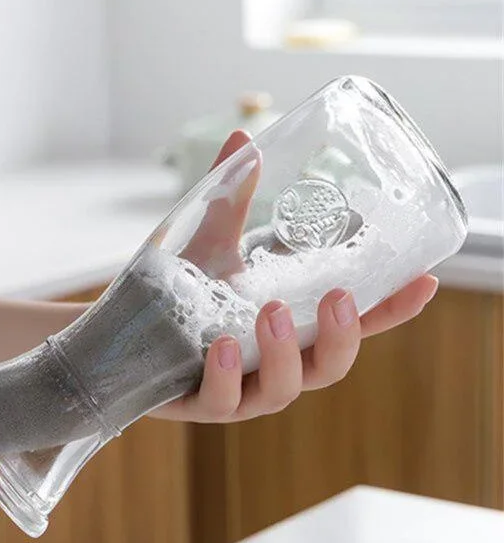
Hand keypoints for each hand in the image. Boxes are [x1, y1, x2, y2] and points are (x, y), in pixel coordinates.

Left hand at [151, 131, 438, 423]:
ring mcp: (240, 388)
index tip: (426, 281)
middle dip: (344, 335)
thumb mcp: (205, 241)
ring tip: (271, 312)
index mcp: (288, 324)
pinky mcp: (201, 405)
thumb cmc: (174, 290)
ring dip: (285, 354)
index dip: (391, 309)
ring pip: (284, 389)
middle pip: (331, 365)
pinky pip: (222, 401)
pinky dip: (226, 377)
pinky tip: (220, 346)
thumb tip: (245, 137)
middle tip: (338, 297)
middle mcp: (273, 360)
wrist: (116, 332)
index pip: (352, 322)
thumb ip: (229, 197)